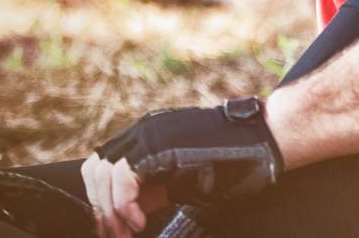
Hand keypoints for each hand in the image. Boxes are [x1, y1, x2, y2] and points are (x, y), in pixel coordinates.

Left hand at [89, 97, 282, 226]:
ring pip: (104, 173)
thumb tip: (128, 210)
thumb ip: (154, 189)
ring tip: (127, 232)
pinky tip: (139, 221)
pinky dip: (125, 204)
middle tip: (114, 234)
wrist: (263, 141)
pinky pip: (124, 177)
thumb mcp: (184, 180)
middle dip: (100, 208)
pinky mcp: (158, 143)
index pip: (104, 166)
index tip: (113, 228)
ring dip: (110, 209)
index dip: (102, 200)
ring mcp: (149, 134)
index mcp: (147, 137)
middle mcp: (143, 131)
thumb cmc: (234, 162)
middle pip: (95, 169)